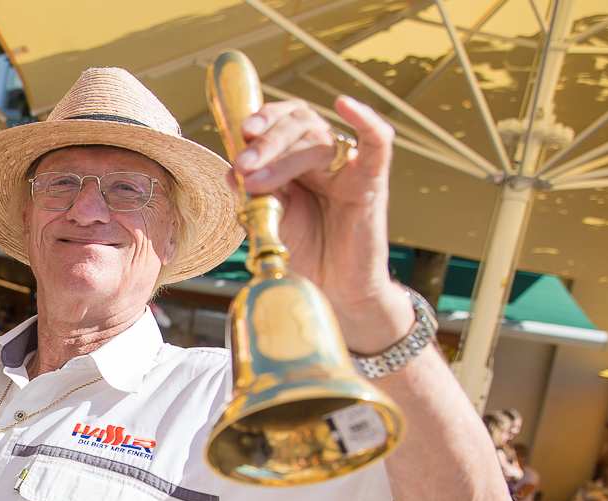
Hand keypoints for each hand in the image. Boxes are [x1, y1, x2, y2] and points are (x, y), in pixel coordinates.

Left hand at [233, 95, 412, 351]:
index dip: (263, 119)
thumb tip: (230, 170)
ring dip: (282, 154)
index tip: (241, 133)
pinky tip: (346, 104)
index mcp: (296, 159)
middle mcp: (323, 157)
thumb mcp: (270, 219)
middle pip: (298, 125)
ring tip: (255, 179)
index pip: (282, 121)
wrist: (333, 289)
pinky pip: (377, 142)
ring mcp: (348, 166)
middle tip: (243, 164)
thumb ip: (254, 195)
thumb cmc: (304, 252)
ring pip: (319, 139)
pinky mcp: (372, 181)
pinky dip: (365, 120)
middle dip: (266, 143)